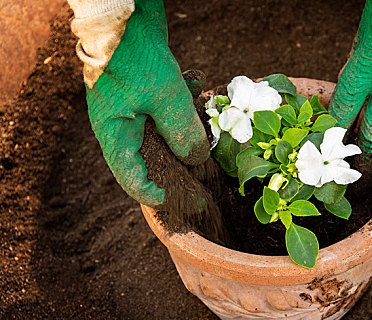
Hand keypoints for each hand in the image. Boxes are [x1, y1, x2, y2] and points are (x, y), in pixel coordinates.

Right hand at [86, 0, 208, 207]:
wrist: (126, 16)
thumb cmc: (136, 56)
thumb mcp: (165, 98)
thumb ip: (182, 132)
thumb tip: (196, 159)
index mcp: (115, 133)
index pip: (130, 178)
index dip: (154, 194)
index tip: (181, 199)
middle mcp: (120, 126)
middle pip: (145, 164)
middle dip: (172, 176)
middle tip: (200, 185)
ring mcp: (132, 111)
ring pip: (157, 142)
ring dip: (180, 151)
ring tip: (205, 159)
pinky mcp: (144, 96)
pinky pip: (163, 121)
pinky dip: (180, 128)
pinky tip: (199, 127)